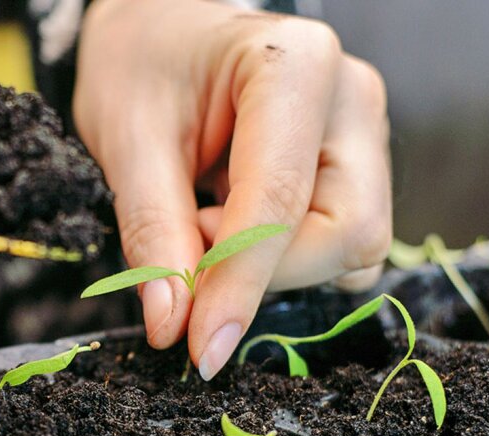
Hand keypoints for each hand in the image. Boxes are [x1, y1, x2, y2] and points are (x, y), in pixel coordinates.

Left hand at [74, 0, 391, 378]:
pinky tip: (229, 222)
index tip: (200, 350)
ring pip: (351, 247)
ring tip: (201, 219)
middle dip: (263, 271)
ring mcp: (362, 135)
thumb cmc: (140, 66)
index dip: (240, 285)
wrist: (159, 26)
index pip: (281, 200)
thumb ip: (152, 233)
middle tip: (184, 242)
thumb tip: (173, 328)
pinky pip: (338, 244)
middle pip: (346, 232)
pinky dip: (280, 258)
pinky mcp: (355, 168)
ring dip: (271, 266)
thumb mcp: (126, 141)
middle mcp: (352, 99)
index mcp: (296, 66)